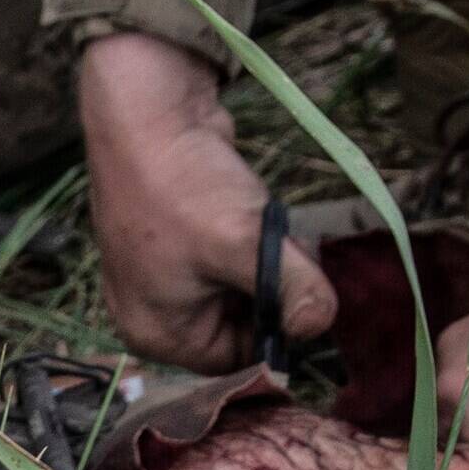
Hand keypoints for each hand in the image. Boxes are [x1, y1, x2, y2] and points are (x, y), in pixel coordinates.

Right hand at [81, 32, 325, 371]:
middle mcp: (152, 314)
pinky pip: (227, 259)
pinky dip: (248, 239)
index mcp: (157, 333)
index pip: (240, 359)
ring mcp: (160, 276)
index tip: (302, 287)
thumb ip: (293, 291)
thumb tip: (323, 325)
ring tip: (263, 224)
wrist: (145, 110)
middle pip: (241, 324)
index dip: (280, 328)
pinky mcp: (174, 241)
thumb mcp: (245, 244)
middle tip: (286, 249)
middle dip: (273, 290)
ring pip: (240, 288)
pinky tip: (247, 209)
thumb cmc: (181, 184)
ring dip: (265, 261)